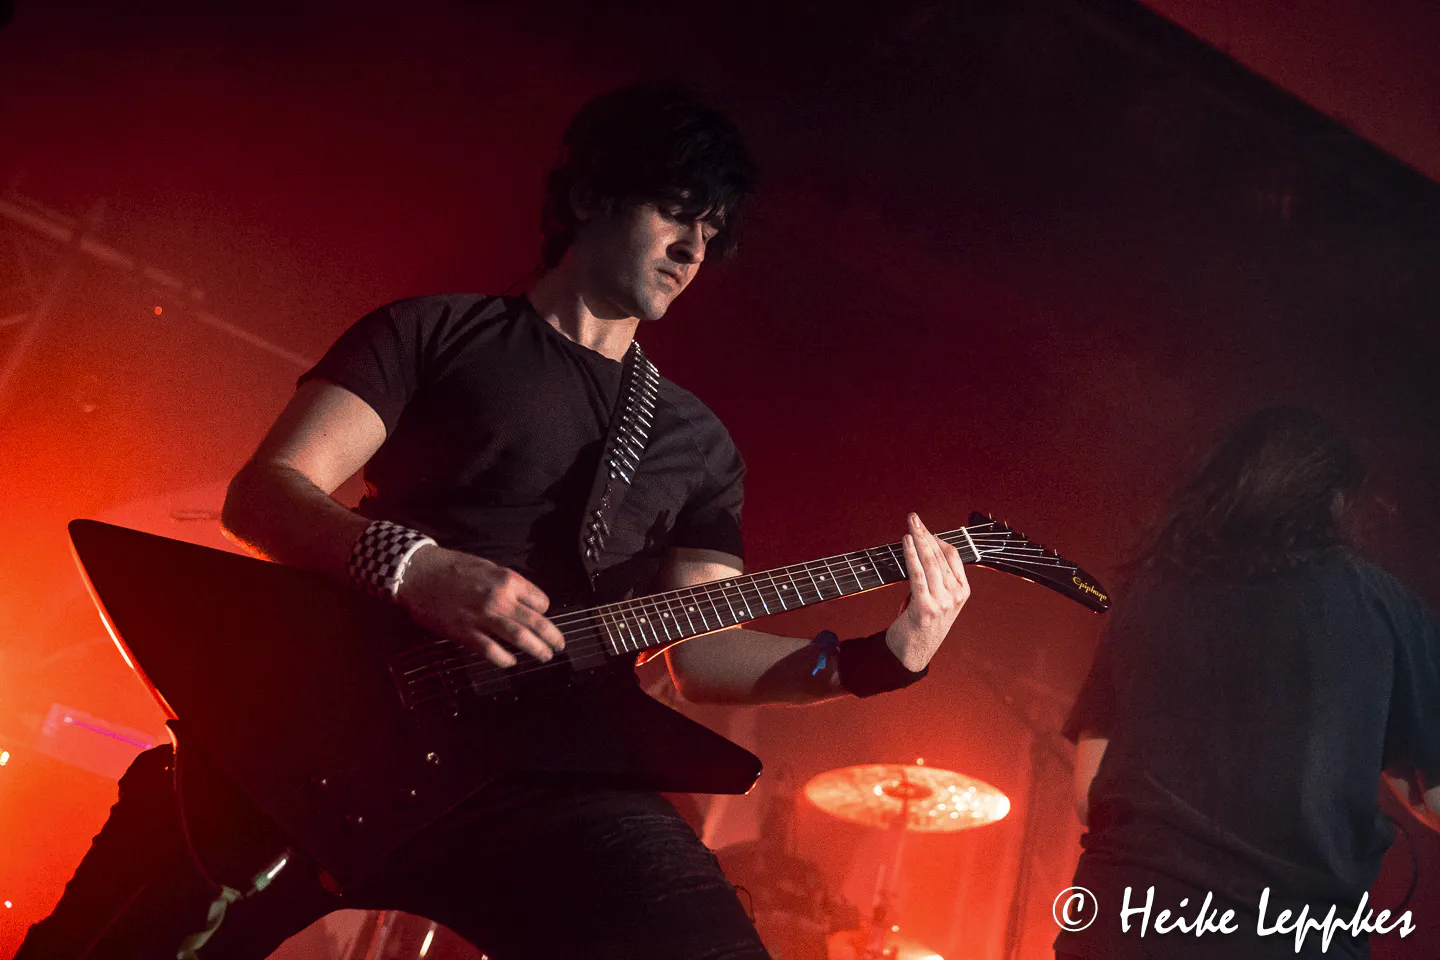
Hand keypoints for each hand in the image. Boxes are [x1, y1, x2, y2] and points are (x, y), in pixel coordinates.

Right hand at [396, 545, 565, 667]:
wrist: (419, 572)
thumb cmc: (452, 567)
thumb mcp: (487, 567)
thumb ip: (507, 584)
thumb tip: (524, 601)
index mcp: (507, 580)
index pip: (541, 601)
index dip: (543, 612)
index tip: (541, 617)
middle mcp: (499, 598)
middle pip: (536, 623)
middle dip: (552, 637)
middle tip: (559, 646)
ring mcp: (482, 616)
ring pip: (519, 638)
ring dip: (537, 649)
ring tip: (545, 656)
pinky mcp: (463, 632)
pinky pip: (490, 650)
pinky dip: (504, 659)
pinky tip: (510, 662)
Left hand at [885, 513, 970, 671]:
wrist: (912, 654)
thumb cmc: (921, 625)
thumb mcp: (938, 601)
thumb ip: (937, 580)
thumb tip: (925, 550)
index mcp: (962, 592)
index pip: (953, 556)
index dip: (936, 539)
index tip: (922, 528)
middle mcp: (956, 596)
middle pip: (940, 556)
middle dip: (925, 533)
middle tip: (913, 517)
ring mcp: (943, 602)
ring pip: (931, 562)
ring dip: (918, 539)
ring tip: (910, 524)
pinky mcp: (926, 607)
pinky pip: (918, 575)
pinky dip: (912, 555)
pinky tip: (906, 541)